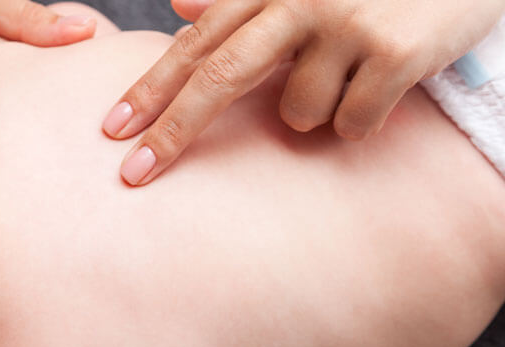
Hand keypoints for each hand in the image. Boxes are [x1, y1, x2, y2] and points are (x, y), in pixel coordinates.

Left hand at [104, 0, 504, 185]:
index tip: (113, 128)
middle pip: (221, 73)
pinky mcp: (392, 52)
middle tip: (135, 172)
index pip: (199, 41)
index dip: (152, 86)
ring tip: (352, 81)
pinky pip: (350, 123)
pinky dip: (362, 121)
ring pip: (296, 111)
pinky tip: (386, 91)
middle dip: (174, 128)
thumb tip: (178, 2)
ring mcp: (346, 24)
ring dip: (316, 113)